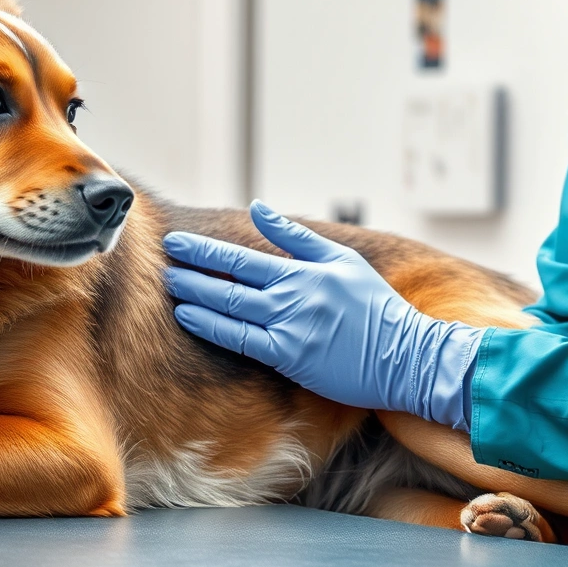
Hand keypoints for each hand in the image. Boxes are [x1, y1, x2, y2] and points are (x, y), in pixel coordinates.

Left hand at [162, 201, 481, 428]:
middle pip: (229, 279)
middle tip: (162, 259)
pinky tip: (189, 317)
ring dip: (195, 295)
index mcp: (304, 271)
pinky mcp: (290, 356)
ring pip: (230, 306)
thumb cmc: (376, 308)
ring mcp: (290, 326)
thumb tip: (259, 209)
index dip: (206, 250)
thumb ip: (297, 237)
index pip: (243, 257)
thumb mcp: (342, 260)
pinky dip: (212, 325)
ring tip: (170, 286)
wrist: (405, 355)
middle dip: (192, 268)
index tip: (177, 243)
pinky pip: (241, 339)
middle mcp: (293, 295)